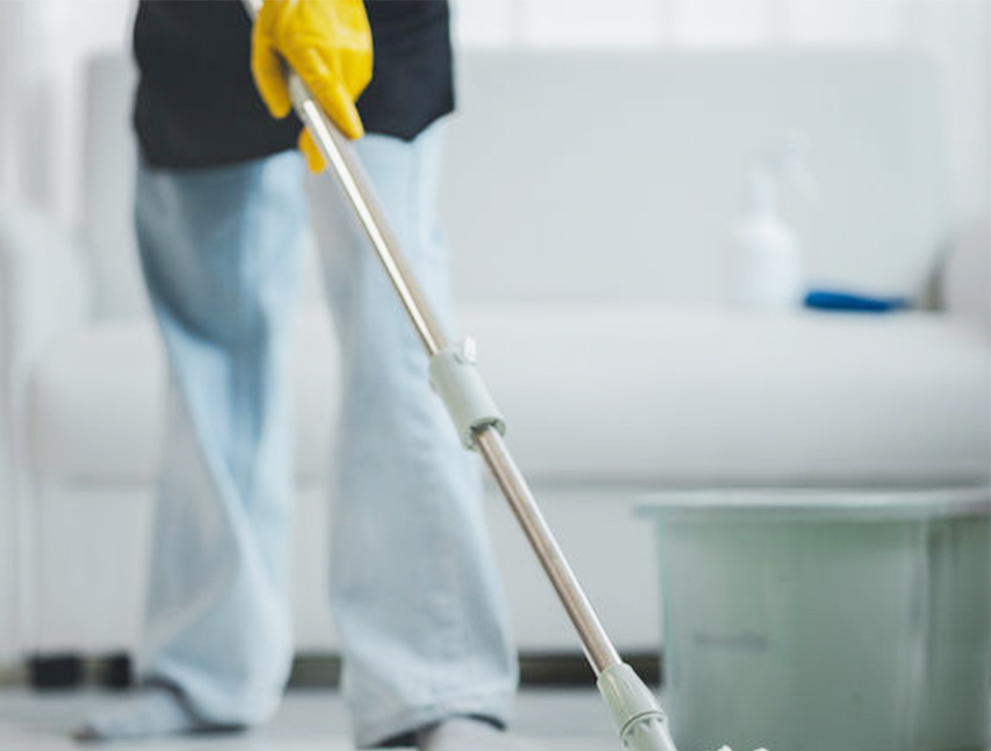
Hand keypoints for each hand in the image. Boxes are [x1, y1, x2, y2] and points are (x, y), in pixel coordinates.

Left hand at [251, 0, 372, 170]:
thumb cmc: (287, 3)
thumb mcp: (263, 37)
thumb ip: (267, 79)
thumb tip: (279, 112)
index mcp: (312, 52)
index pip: (329, 96)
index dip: (335, 123)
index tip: (336, 151)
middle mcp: (340, 57)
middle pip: (338, 108)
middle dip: (325, 130)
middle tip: (311, 155)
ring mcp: (357, 56)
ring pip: (346, 97)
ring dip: (332, 104)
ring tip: (313, 97)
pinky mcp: (365, 53)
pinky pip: (353, 82)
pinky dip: (340, 87)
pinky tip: (326, 78)